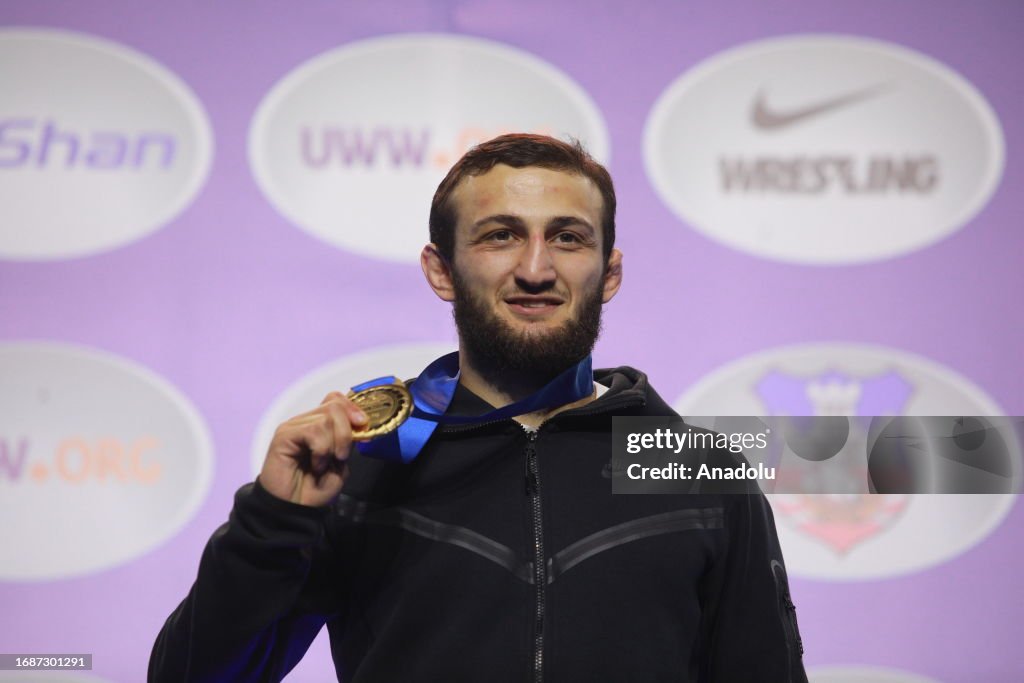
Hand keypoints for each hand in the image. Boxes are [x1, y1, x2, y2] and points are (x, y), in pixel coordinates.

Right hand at [258, 392, 368, 506]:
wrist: (296, 510)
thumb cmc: (315, 490)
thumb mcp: (341, 462)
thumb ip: (348, 439)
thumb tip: (360, 421)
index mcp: (319, 426)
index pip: (336, 399)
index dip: (353, 409)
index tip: (364, 428)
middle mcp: (306, 422)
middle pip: (335, 405)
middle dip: (347, 432)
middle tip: (342, 456)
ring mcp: (294, 427)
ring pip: (326, 418)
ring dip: (334, 444)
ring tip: (325, 464)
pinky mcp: (284, 435)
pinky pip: (313, 430)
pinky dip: (321, 450)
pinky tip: (315, 465)